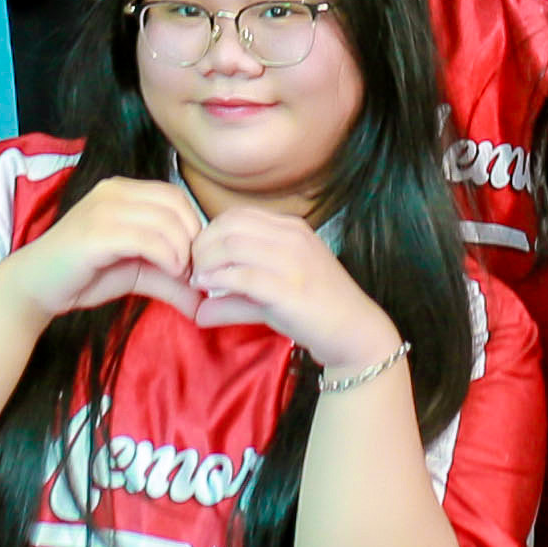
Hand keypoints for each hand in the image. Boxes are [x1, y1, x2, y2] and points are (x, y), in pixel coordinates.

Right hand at [11, 172, 205, 319]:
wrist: (35, 287)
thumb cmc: (84, 275)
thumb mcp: (137, 273)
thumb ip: (171, 280)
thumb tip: (206, 302)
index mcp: (122, 191)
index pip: (175, 196)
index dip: (194, 226)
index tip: (195, 261)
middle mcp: (113, 192)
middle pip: (176, 204)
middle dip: (192, 238)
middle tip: (191, 270)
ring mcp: (103, 210)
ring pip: (165, 220)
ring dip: (182, 251)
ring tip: (180, 275)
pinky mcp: (95, 234)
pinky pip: (147, 239)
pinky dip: (167, 257)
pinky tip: (169, 273)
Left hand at [186, 205, 404, 377]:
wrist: (353, 330)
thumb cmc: (313, 309)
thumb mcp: (273, 292)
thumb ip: (235, 296)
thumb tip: (196, 311)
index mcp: (290, 228)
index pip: (236, 216)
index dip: (209, 234)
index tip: (199, 259)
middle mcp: (292, 237)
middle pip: (228, 226)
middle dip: (202, 248)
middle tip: (193, 272)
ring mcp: (293, 260)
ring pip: (232, 246)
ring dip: (206, 265)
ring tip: (200, 283)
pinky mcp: (290, 288)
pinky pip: (243, 277)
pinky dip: (218, 283)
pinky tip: (209, 295)